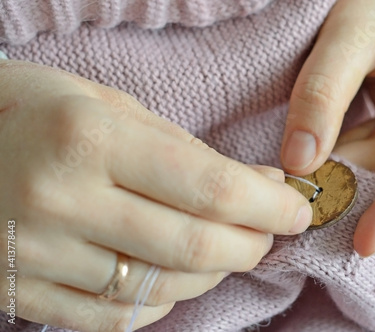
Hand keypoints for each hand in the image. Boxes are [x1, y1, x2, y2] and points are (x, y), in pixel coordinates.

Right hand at [0, 61, 311, 330]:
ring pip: (159, 290)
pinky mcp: (22, 292)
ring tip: (227, 249)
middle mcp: (64, 201)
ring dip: (212, 274)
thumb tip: (258, 183)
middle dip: (251, 245)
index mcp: (90, 139)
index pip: (209, 189)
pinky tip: (174, 278)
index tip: (296, 208)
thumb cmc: (36, 111)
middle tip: (270, 232)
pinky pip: (114, 318)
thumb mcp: (109, 107)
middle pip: (194, 248)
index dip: (268, 206)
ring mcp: (40, 255)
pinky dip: (161, 303)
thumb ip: (186, 151)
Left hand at [281, 0, 374, 255]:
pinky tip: (313, 167)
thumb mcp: (353, 31)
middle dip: (364, 195)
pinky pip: (368, 147)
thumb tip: (298, 163)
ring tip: (306, 192)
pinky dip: (340, 159)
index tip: (365, 240)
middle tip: (317, 218)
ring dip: (345, 178)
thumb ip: (323, 93)